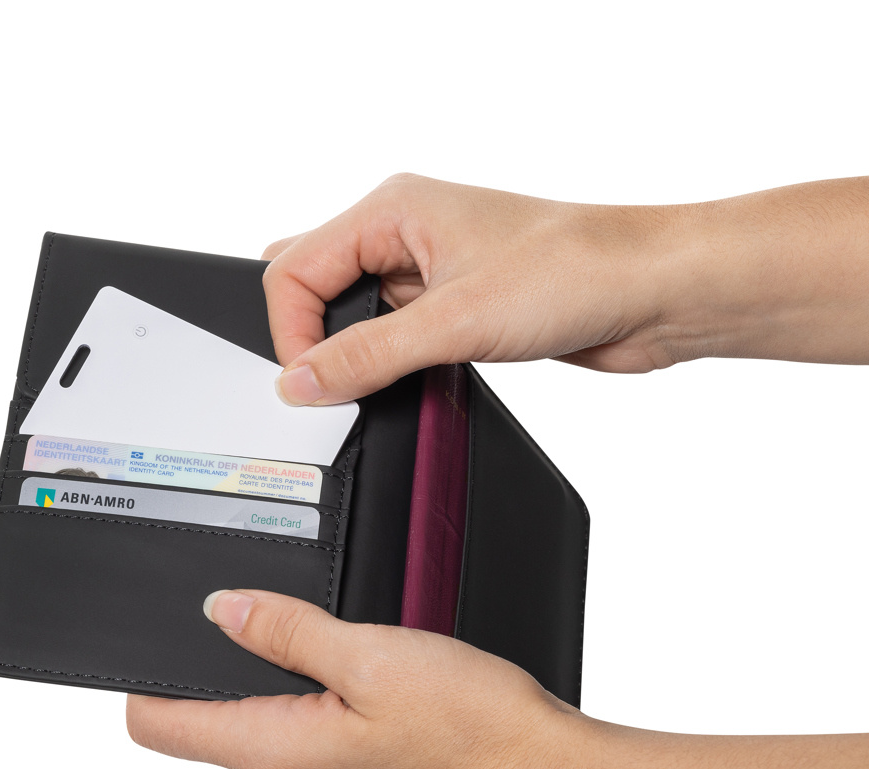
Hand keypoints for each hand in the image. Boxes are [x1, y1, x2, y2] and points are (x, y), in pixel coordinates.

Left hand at [126, 589, 584, 768]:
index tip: (155, 641)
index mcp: (277, 756)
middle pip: (230, 721)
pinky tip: (402, 704)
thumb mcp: (369, 655)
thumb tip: (223, 609)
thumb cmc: (477, 729)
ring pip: (286, 734)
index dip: (146, 679)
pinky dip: (347, 721)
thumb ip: (284, 630)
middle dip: (262, 670)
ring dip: (314, 695)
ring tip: (379, 669)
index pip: (160, 727)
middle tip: (325, 632)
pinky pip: (329, 755)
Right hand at [264, 174, 868, 404]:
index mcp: (392, 208)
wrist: (654, 292)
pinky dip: (389, 366)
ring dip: (358, 356)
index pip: (294, 270)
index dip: (293, 333)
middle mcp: (405, 233)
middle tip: (340, 383)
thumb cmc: (577, 268)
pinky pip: (393, 339)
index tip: (313, 384)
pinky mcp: (456, 308)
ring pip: (354, 317)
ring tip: (390, 378)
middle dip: (315, 339)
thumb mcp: (454, 320)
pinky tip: (414, 378)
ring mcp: (430, 271)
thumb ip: (366, 355)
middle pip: (315, 288)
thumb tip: (299, 381)